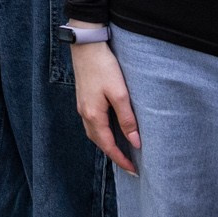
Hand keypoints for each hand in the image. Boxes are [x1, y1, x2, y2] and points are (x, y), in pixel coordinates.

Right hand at [69, 37, 140, 174]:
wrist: (86, 46)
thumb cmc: (103, 67)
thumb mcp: (120, 94)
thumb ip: (127, 119)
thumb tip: (135, 142)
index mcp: (93, 116)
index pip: (108, 146)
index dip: (121, 160)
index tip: (134, 171)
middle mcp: (85, 114)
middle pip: (100, 143)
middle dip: (114, 155)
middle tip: (130, 165)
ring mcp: (82, 107)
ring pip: (95, 134)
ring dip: (108, 144)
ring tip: (122, 151)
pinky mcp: (84, 99)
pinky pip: (93, 124)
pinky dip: (102, 133)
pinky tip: (111, 130)